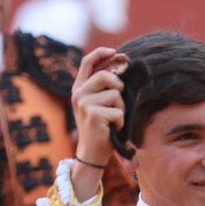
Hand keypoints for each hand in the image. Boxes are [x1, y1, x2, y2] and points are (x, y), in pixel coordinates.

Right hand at [71, 46, 129, 168]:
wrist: (92, 153)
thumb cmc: (101, 129)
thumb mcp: (100, 105)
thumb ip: (107, 88)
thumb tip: (125, 69)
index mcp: (79, 89)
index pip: (87, 62)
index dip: (102, 54)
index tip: (116, 52)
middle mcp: (79, 94)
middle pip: (105, 76)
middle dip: (118, 88)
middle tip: (118, 104)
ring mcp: (84, 104)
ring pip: (115, 95)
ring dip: (121, 109)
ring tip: (112, 120)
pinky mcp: (93, 114)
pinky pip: (118, 111)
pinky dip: (120, 121)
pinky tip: (112, 129)